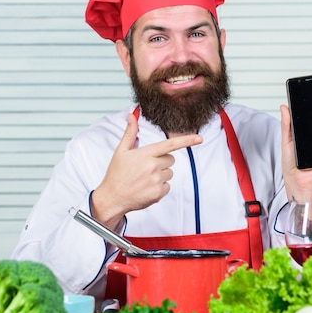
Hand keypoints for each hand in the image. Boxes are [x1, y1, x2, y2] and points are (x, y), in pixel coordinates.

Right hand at [91, 113, 202, 228]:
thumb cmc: (116, 174)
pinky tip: (146, 188)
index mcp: (145, 154)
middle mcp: (152, 166)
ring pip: (170, 173)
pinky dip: (159, 188)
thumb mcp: (121, 151)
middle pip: (171, 159)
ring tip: (144, 179)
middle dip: (162, 162)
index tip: (199, 138)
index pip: (170, 145)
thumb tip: (132, 115)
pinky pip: (167, 186)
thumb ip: (130, 133)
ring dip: (161, 175)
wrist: (112, 198)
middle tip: (146, 168)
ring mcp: (156, 181)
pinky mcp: (158, 193)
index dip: (187, 141)